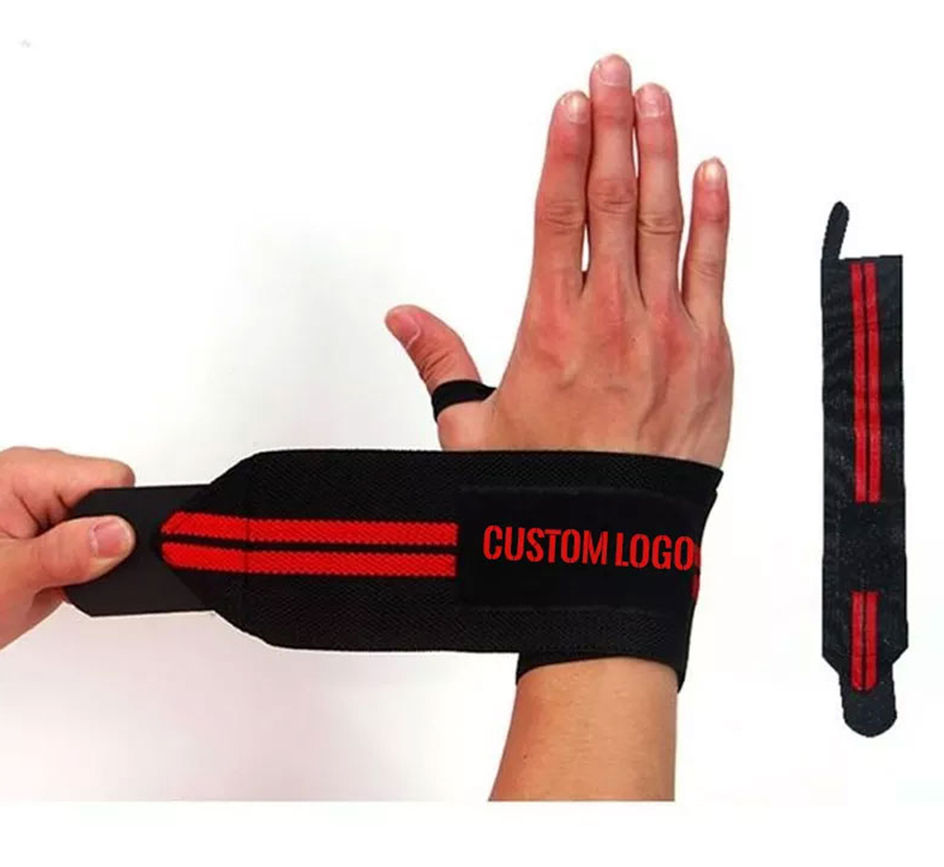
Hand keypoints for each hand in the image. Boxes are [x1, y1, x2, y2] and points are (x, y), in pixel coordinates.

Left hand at [0, 447, 135, 656]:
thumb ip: (64, 553)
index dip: (116, 519)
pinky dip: (87, 567)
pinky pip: (95, 542)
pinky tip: (57, 581)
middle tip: (66, 571)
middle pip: (115, 498)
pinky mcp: (50, 536)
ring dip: (95, 557)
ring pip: (109, 522)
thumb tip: (118, 533)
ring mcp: (44, 510)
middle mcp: (36, 483)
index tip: (99, 554)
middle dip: (105, 540)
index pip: (110, 478)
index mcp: (25, 473)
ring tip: (54, 577)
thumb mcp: (4, 577)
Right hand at [386, 54, 730, 467]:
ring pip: (664, 220)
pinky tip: (707, 171)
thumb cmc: (546, 493)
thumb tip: (403, 319)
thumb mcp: (472, 430)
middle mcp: (611, 319)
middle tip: (614, 71)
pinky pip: (713, 269)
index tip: (571, 103)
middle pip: (612, 198)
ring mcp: (667, 333)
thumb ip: (440, 363)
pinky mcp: (709, 355)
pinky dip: (713, 216)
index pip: (556, 215)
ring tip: (655, 98)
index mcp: (550, 329)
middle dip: (613, 124)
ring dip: (660, 151)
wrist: (611, 545)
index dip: (565, 150)